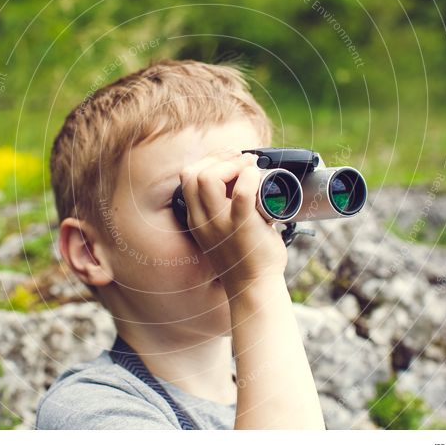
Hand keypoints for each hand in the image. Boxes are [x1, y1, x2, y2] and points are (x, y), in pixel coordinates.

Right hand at [179, 150, 287, 296]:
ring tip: (249, 166)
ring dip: (231, 164)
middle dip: (218, 157)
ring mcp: (221, 223)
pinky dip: (250, 177)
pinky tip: (258, 176)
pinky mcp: (243, 226)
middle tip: (240, 159)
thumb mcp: (220, 231)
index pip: (188, 178)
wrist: (254, 286)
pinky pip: (242, 193)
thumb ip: (222, 208)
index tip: (229, 159)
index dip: (208, 161)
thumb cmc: (245, 256)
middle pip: (193, 174)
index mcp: (197, 218)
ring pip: (208, 178)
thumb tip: (241, 179)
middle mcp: (203, 220)